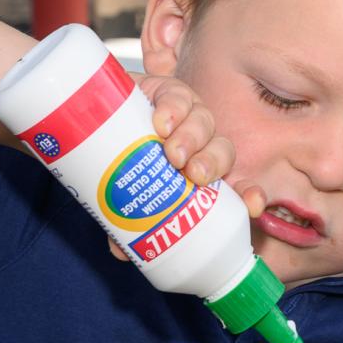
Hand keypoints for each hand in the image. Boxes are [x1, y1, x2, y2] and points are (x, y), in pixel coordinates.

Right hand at [105, 74, 265, 261]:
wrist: (89, 123)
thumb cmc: (114, 168)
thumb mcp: (122, 200)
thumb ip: (126, 224)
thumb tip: (119, 251)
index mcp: (198, 173)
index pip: (234, 184)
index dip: (248, 194)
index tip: (253, 206)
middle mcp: (198, 144)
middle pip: (221, 151)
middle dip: (213, 163)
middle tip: (194, 175)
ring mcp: (183, 115)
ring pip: (203, 122)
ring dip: (193, 137)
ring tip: (172, 151)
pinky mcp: (162, 91)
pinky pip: (176, 96)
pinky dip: (173, 108)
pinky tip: (162, 121)